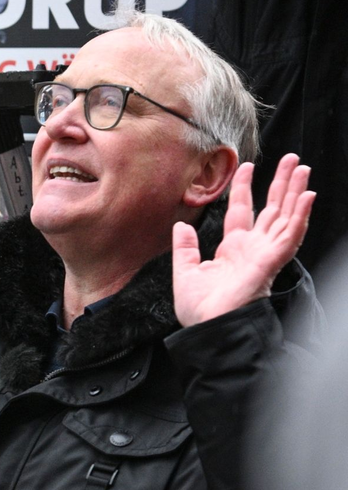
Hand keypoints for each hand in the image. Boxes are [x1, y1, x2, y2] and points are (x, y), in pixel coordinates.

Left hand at [173, 153, 315, 326]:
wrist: (207, 329)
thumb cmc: (199, 310)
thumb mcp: (186, 272)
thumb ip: (185, 248)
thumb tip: (180, 226)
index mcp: (233, 249)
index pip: (242, 210)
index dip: (245, 188)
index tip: (246, 166)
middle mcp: (253, 248)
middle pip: (271, 208)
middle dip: (281, 184)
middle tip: (291, 160)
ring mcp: (265, 254)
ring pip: (286, 216)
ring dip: (296, 192)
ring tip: (302, 169)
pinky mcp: (272, 262)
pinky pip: (291, 234)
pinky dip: (301, 214)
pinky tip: (308, 195)